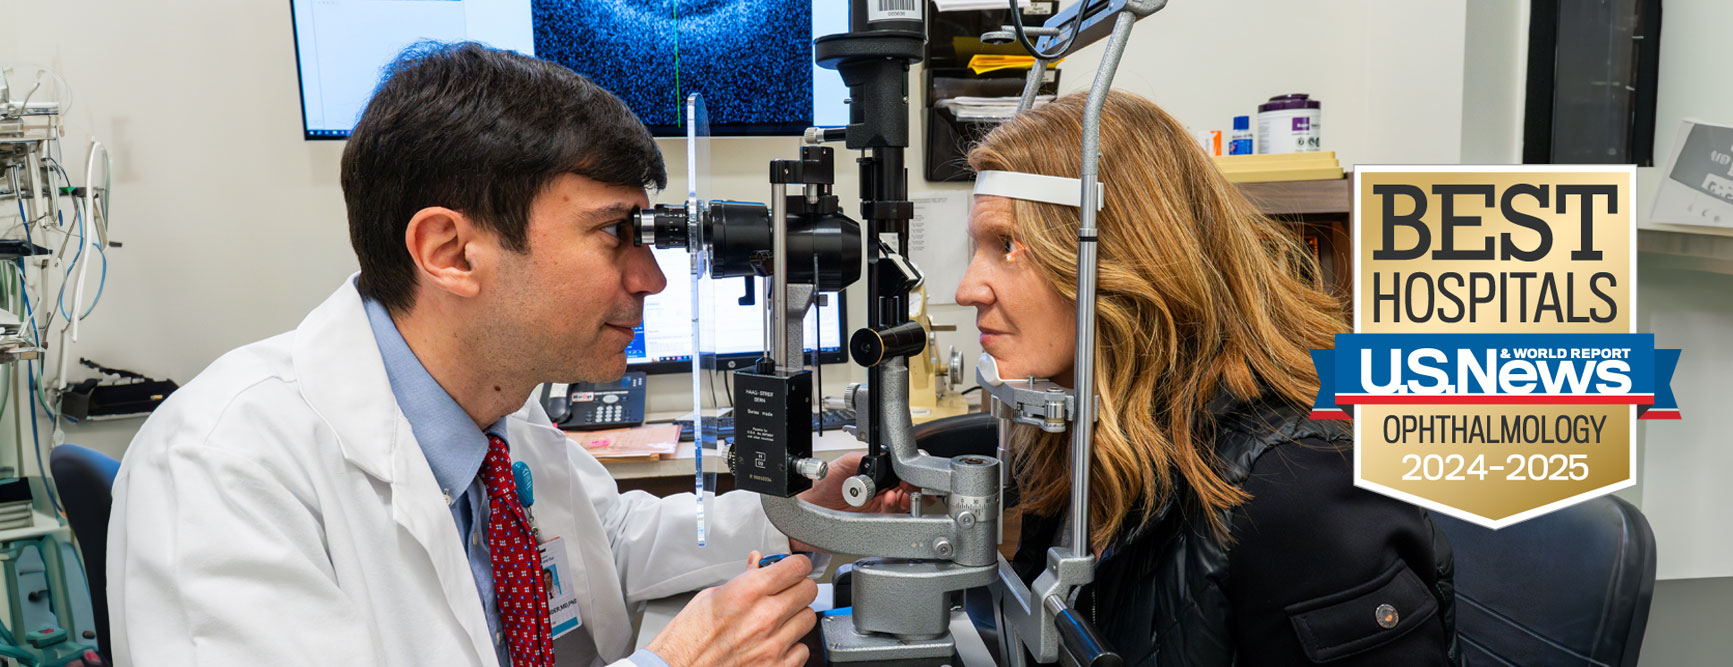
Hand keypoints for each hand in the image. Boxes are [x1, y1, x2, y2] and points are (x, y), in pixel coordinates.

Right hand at [646, 552, 817, 666]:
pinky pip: (803, 649)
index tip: (795, 567)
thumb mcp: (710, 596)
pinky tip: (776, 643)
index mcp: (748, 592)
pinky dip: (793, 646)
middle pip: (808, 590)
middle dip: (799, 588)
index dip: (797, 564)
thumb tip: (757, 563)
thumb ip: (743, 578)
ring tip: (779, 619)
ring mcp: (773, 644)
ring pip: (809, 618)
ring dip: (796, 616)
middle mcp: (765, 616)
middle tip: (787, 592)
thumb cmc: (688, 637)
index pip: (797, 566)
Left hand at [787, 453, 918, 552]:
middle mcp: (877, 493)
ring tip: (897, 493)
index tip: (906, 474)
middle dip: (911, 488)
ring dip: (905, 499)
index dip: (905, 475)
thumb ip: (858, 458)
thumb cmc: (818, 487)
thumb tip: (877, 453)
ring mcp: (876, 509)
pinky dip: (894, 509)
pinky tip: (890, 500)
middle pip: (905, 491)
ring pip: (902, 506)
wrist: (805, 509)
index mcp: (872, 478)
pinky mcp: (872, 523)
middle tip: (907, 486)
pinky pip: (890, 518)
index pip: (897, 475)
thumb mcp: (839, 465)